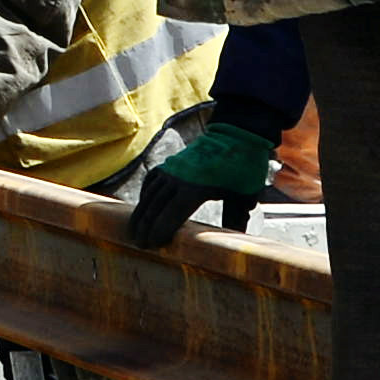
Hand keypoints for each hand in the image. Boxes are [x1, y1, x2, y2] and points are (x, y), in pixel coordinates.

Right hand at [124, 113, 280, 251]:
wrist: (236, 134)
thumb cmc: (243, 167)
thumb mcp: (244, 195)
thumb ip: (236, 218)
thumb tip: (236, 240)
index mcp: (196, 188)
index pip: (172, 213)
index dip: (160, 230)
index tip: (153, 244)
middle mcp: (178, 179)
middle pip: (155, 207)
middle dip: (146, 227)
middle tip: (141, 245)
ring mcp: (172, 170)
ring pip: (149, 195)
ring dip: (141, 214)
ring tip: (135, 232)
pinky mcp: (170, 164)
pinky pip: (151, 182)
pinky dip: (145, 196)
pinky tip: (143, 207)